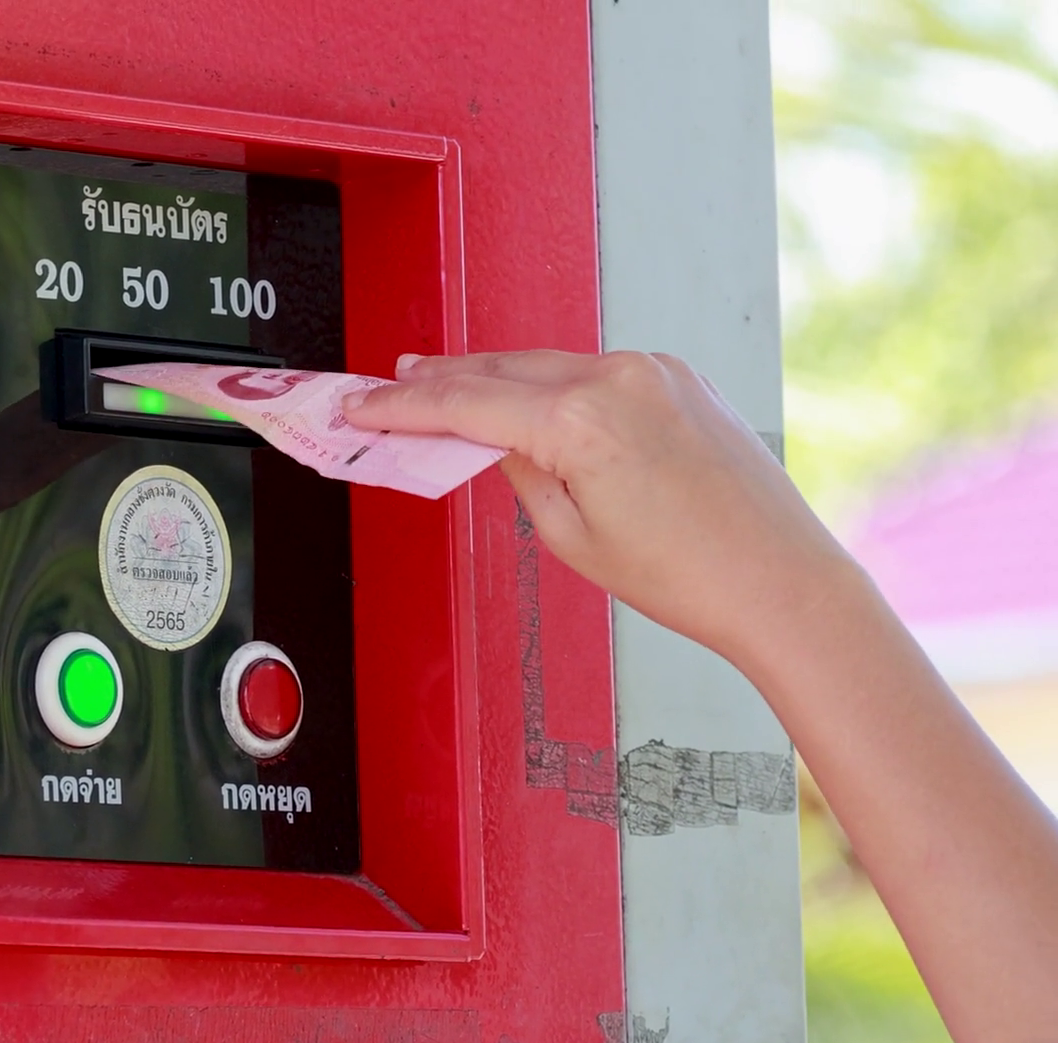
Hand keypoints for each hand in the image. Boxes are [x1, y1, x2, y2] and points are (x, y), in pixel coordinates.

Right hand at [342, 350, 862, 664]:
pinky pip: (592, 369)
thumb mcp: (572, 537)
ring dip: (492, 377)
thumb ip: (522, 474)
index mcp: (582, 420)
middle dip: (438, 379)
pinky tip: (525, 396)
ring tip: (444, 386)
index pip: (465, 405)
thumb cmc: (690, 573)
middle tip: (388, 386)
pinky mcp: (677, 378)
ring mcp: (652, 372)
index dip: (402, 407)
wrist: (779, 579)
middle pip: (499, 370)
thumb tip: (500, 443)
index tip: (362, 406)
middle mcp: (618, 379)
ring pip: (545, 364)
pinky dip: (549, 381)